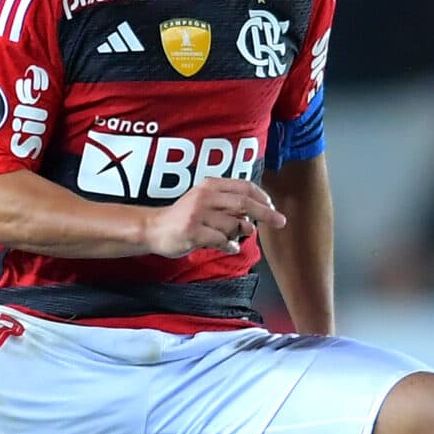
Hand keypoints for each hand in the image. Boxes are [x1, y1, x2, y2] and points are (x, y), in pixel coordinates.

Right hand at [142, 177, 286, 257]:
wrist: (153, 229)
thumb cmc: (182, 217)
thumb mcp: (204, 202)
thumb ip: (227, 204)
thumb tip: (254, 214)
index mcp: (209, 186)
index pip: (243, 186)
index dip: (261, 196)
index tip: (272, 206)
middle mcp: (205, 197)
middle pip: (243, 203)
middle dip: (266, 213)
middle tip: (280, 221)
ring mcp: (198, 214)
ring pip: (233, 224)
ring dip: (240, 233)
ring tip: (234, 238)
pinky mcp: (193, 231)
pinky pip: (221, 240)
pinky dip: (230, 245)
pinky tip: (230, 247)